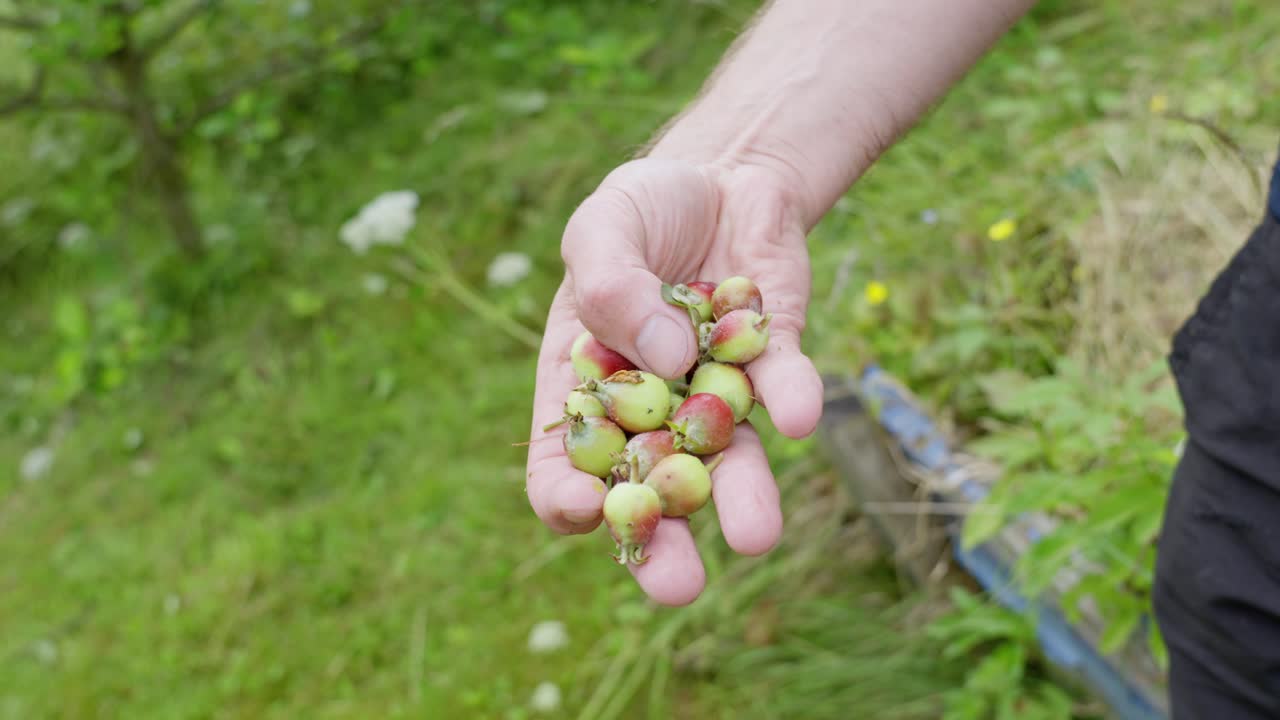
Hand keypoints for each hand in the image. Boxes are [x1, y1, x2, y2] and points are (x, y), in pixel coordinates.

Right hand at [525, 157, 823, 605]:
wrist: (725, 175)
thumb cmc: (643, 209)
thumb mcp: (602, 228)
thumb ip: (612, 288)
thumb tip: (659, 359)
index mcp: (586, 385)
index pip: (565, 460)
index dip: (567, 494)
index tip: (584, 510)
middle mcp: (652, 406)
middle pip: (649, 487)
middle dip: (663, 541)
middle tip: (677, 585)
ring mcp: (716, 392)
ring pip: (727, 460)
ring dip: (741, 498)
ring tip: (755, 537)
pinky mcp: (773, 363)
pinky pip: (782, 387)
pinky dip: (792, 398)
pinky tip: (798, 414)